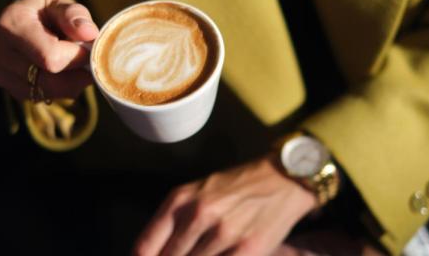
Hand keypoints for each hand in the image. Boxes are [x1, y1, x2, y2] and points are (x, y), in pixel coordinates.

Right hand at [0, 0, 98, 100]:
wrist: (21, 19)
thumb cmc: (44, 9)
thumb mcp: (59, 2)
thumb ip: (75, 15)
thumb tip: (89, 34)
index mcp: (10, 24)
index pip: (50, 57)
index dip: (77, 56)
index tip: (88, 47)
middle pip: (49, 80)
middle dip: (76, 72)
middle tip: (88, 58)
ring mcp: (0, 73)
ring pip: (48, 92)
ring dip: (71, 82)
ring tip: (73, 61)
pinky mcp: (9, 88)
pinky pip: (44, 97)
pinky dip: (61, 88)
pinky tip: (62, 70)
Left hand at [134, 156, 316, 255]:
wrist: (282, 179)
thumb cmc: (236, 188)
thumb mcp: (197, 193)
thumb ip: (173, 223)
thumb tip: (154, 254)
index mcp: (180, 200)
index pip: (146, 246)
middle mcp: (199, 214)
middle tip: (185, 255)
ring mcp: (224, 233)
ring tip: (205, 253)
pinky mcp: (247, 248)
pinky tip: (221, 255)